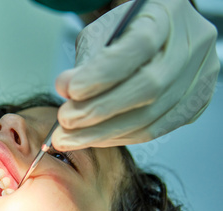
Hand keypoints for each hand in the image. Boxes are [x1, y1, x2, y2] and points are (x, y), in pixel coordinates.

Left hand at [52, 0, 219, 150]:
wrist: (158, 35)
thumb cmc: (128, 31)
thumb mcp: (102, 34)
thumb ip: (85, 61)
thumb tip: (65, 89)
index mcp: (167, 15)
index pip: (139, 45)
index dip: (104, 73)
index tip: (71, 91)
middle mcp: (192, 45)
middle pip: (149, 87)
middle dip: (100, 110)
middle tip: (65, 122)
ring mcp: (200, 76)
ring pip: (151, 116)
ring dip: (103, 133)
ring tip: (70, 138)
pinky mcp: (196, 103)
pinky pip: (155, 130)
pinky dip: (120, 137)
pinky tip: (94, 138)